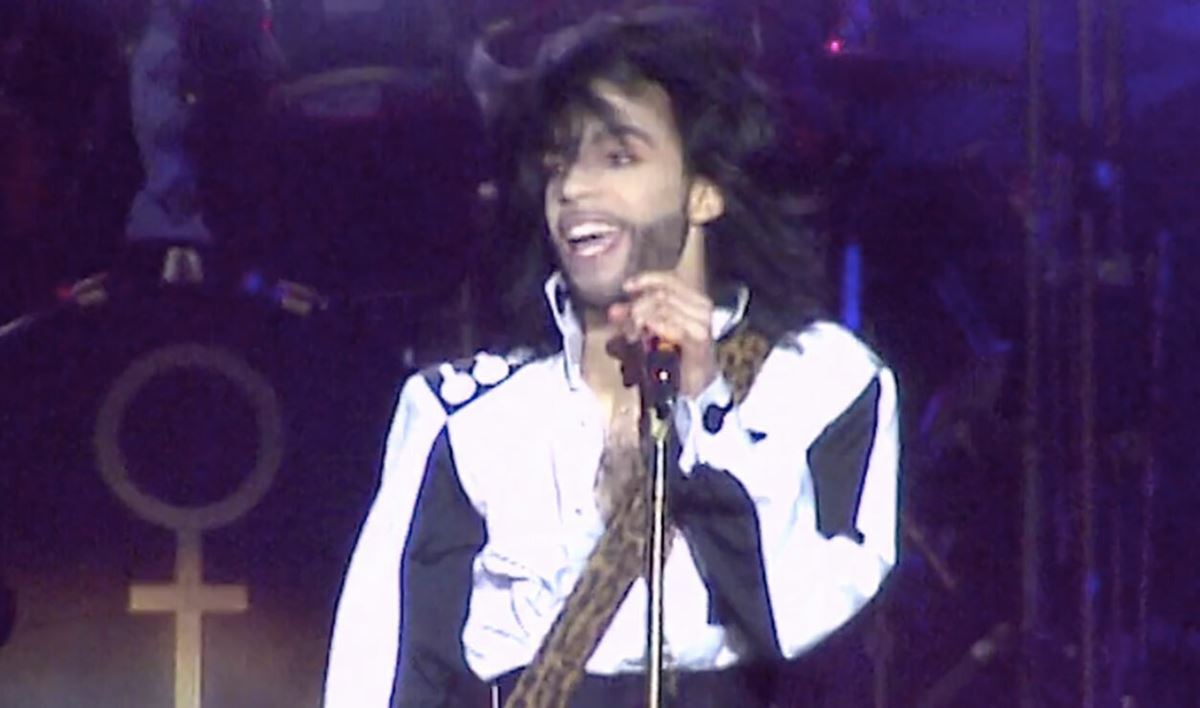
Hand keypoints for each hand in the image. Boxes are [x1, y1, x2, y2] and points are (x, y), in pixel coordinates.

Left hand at [608, 272, 717, 397]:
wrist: (697, 384)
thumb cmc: (675, 355)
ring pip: (665, 308)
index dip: (646, 280)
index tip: (627, 287)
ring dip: (643, 319)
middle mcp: (701, 307)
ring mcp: (702, 323)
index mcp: (694, 299)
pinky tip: (645, 334)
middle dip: (639, 306)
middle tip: (627, 323)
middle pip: (662, 294)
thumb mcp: (651, 330)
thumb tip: (614, 310)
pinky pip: (673, 326)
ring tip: (634, 335)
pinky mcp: (699, 340)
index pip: (669, 279)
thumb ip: (634, 317)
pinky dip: (655, 327)